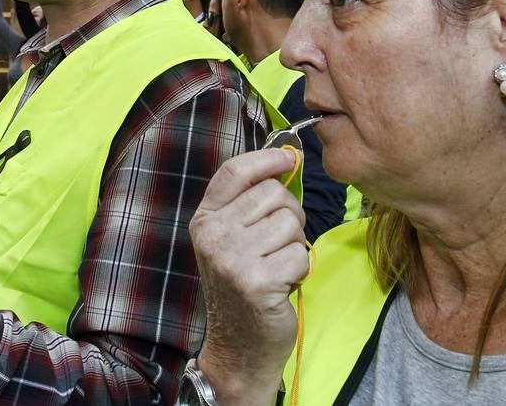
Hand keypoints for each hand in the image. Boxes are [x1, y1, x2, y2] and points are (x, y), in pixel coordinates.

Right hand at [190, 148, 307, 405]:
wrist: (238, 347)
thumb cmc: (243, 288)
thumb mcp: (233, 240)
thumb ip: (249, 204)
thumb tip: (286, 159)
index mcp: (205, 219)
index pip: (234, 172)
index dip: (266, 157)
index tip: (288, 158)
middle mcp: (214, 235)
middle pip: (273, 193)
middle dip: (289, 215)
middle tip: (279, 244)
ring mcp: (232, 257)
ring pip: (291, 222)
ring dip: (295, 245)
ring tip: (278, 266)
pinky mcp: (256, 281)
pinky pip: (300, 254)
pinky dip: (300, 270)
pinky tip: (282, 285)